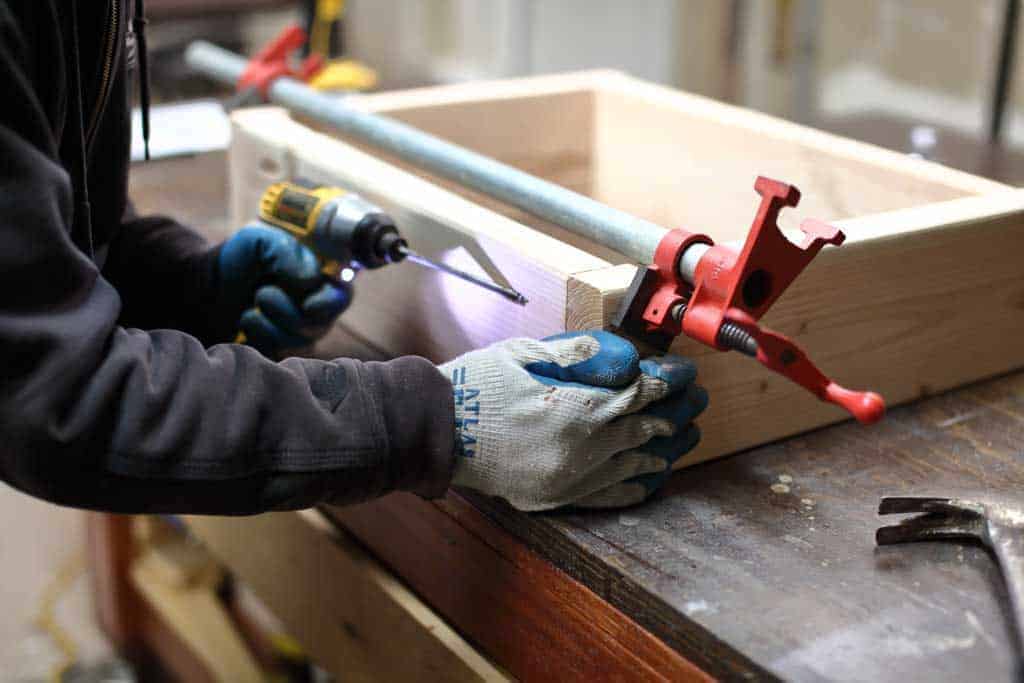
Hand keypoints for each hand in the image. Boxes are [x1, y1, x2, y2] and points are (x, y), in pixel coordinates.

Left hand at [218, 224, 351, 355]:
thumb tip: (309, 281)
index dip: (330, 303)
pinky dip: (259, 341)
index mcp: (319, 278)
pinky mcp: (281, 351)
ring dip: (269, 327)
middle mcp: (317, 308)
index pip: (341, 295)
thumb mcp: (259, 240)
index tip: (308, 306)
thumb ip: (286, 252)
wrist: (208, 284)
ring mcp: (300, 333)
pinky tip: (246, 325)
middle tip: (262, 294)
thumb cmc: (242, 258)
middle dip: (288, 314)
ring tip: (247, 311)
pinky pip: (280, 356)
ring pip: (299, 342)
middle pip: (321, 324)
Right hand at [438, 330, 706, 510]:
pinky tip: (653, 477)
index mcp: (575, 409)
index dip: (667, 382)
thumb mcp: (522, 352)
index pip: (639, 395)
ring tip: (685, 438)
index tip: (684, 373)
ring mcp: (569, 478)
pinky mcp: (555, 497)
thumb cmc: (476, 385)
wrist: (434, 432)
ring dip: (664, 450)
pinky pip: (608, 496)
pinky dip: (635, 485)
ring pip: (634, 465)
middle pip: (645, 431)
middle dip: (674, 414)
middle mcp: (580, 449)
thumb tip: (620, 354)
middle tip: (696, 402)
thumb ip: (576, 353)